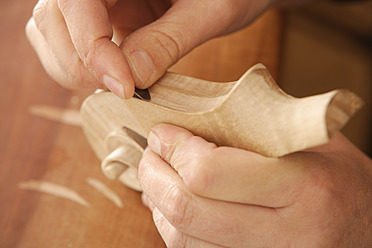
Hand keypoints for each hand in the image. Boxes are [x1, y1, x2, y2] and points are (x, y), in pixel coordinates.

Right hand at [25, 0, 284, 97]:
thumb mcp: (210, 11)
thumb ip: (169, 40)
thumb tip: (133, 77)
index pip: (76, 1)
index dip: (90, 47)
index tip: (123, 87)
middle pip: (52, 19)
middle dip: (80, 64)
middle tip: (121, 91)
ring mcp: (99, 1)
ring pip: (53, 34)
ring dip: (77, 70)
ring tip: (120, 87)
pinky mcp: (107, 19)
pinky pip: (75, 45)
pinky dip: (88, 70)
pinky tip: (119, 80)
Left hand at [139, 124, 371, 246]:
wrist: (367, 225)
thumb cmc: (337, 175)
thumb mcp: (310, 139)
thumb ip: (255, 125)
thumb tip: (191, 119)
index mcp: (303, 187)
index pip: (210, 172)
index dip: (175, 148)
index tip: (162, 132)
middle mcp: (287, 235)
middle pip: (188, 210)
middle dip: (155, 175)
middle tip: (150, 153)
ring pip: (184, 239)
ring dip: (157, 203)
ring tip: (157, 176)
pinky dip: (172, 228)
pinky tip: (172, 206)